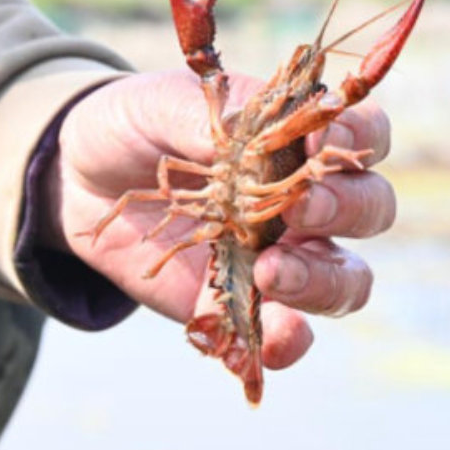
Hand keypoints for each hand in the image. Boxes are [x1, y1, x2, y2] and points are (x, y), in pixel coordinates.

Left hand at [46, 70, 394, 368]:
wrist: (80, 179)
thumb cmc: (137, 127)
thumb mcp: (158, 104)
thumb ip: (201, 116)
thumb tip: (231, 141)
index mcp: (299, 138)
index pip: (364, 134)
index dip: (356, 141)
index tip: (322, 147)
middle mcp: (305, 200)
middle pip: (369, 210)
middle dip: (345, 212)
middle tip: (299, 212)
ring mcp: (278, 256)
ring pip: (344, 281)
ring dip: (321, 282)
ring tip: (272, 274)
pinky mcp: (239, 303)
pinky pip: (280, 334)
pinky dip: (281, 342)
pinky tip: (264, 344)